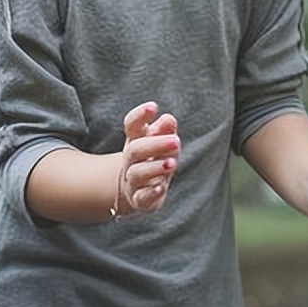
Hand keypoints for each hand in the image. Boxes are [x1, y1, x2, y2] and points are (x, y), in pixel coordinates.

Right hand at [115, 101, 180, 215]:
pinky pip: (141, 197)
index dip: (140, 116)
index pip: (132, 125)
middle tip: (176, 142)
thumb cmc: (154, 158)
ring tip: (172, 163)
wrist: (136, 190)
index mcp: (135, 140)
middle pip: (135, 149)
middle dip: (155, 144)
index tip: (153, 107)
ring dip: (155, 167)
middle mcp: (131, 159)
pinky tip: (160, 187)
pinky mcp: (139, 200)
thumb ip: (165, 130)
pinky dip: (151, 193)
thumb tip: (169, 119)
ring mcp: (133, 180)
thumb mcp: (160, 142)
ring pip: (137, 173)